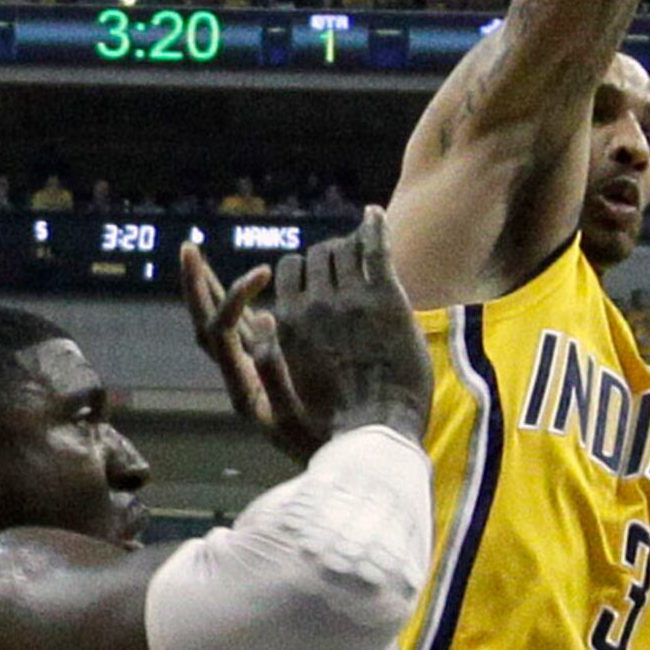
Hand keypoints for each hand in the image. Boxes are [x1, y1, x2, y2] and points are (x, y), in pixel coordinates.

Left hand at [176, 239, 312, 459]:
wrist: (352, 461)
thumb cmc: (332, 442)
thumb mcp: (305, 416)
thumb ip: (281, 373)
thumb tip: (266, 323)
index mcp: (244, 390)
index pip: (221, 336)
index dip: (230, 300)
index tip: (262, 274)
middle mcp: (241, 378)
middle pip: (206, 326)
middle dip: (196, 286)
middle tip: (190, 249)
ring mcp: (254, 370)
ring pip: (220, 325)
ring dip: (208, 289)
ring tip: (196, 253)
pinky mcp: (270, 366)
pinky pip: (246, 329)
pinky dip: (240, 301)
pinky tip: (253, 280)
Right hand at [263, 209, 431, 453]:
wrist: (380, 434)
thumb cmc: (333, 426)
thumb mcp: (281, 399)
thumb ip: (271, 358)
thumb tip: (262, 319)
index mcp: (290, 324)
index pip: (289, 270)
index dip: (302, 269)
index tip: (316, 276)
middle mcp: (316, 305)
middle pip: (317, 255)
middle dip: (328, 258)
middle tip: (346, 268)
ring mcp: (352, 299)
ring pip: (344, 248)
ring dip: (351, 247)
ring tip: (363, 253)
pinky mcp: (387, 299)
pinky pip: (375, 247)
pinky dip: (373, 227)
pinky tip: (374, 215)